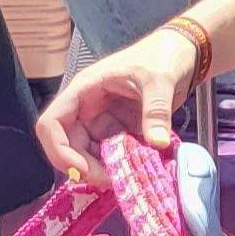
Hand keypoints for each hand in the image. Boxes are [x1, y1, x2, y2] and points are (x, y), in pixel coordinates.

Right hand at [36, 22, 202, 181]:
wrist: (182, 54)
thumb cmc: (162, 57)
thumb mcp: (160, 80)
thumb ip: (156, 110)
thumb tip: (157, 143)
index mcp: (85, 89)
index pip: (52, 123)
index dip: (58, 149)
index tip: (80, 170)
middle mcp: (86, 107)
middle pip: (67, 145)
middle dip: (82, 167)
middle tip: (110, 181)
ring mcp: (100, 119)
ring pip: (86, 153)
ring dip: (98, 170)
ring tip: (122, 179)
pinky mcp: (116, 129)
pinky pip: (107, 153)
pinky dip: (114, 165)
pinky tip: (130, 172)